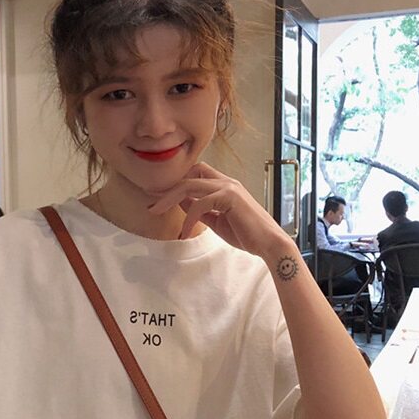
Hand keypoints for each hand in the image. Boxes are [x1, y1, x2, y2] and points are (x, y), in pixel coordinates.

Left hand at [148, 162, 292, 259]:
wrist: (269, 243)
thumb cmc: (246, 234)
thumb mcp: (216, 220)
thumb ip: (200, 210)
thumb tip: (181, 204)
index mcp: (224, 185)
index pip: (195, 175)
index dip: (175, 183)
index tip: (157, 196)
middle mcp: (226, 182)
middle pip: (189, 175)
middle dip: (167, 187)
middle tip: (150, 200)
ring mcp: (228, 188)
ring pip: (190, 185)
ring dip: (169, 198)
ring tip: (155, 211)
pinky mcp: (230, 198)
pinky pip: (200, 204)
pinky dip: (188, 219)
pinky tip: (183, 233)